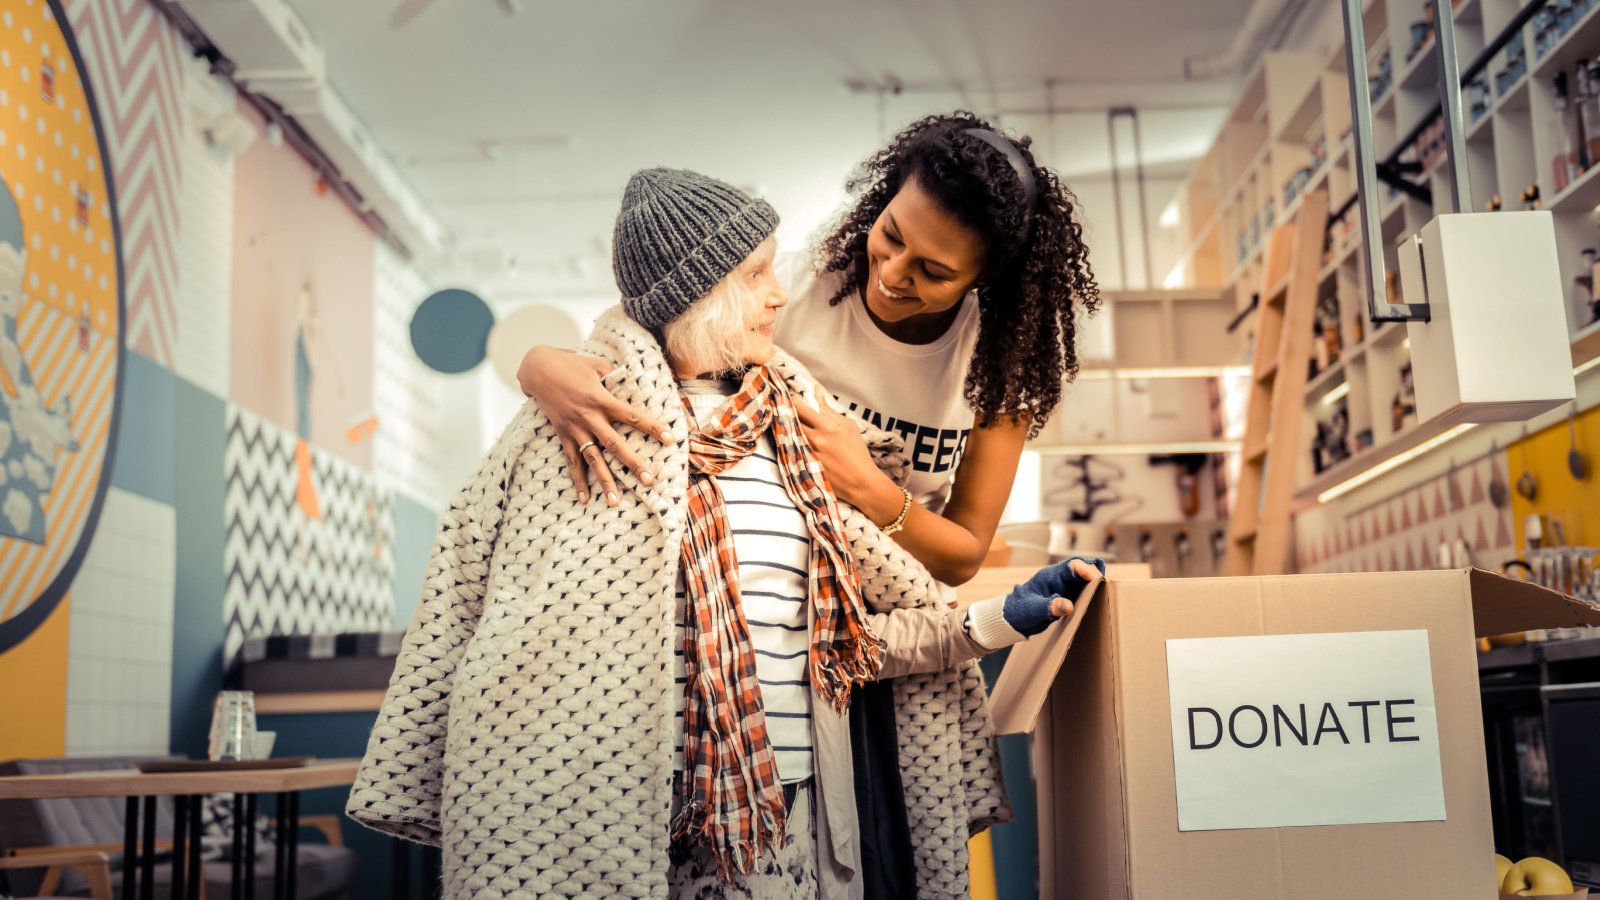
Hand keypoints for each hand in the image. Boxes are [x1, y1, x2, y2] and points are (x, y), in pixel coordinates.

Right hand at [516, 345, 675, 505]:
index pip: (632, 416)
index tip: (669, 439)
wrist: (537, 368)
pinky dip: (578, 481)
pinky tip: (585, 499)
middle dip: (632, 463)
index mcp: (601, 399)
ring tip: (615, 501)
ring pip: (592, 459)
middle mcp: (589, 417)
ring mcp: (575, 429)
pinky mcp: (562, 434)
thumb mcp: (597, 364)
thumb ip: (615, 377)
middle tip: (648, 480)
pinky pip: (572, 461)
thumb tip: (632, 383)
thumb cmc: (571, 363)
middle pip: (614, 444)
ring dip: (604, 481)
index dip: (652, 427)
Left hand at [794, 399, 896, 517]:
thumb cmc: (857, 452)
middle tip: (783, 410)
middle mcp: (815, 440)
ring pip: (787, 436)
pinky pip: (791, 451)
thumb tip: (817, 393)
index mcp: (827, 427)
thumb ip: (829, 410)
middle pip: (790, 421)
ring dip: (786, 429)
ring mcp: (808, 454)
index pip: (800, 408)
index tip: (789, 398)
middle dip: (785, 414)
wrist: (860, 482)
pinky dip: (789, 444)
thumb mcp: (848, 427)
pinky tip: (790, 441)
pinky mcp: (805, 467)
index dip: (792, 401)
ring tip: (785, 425)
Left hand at [1002, 557, 1103, 636]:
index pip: (1072, 565)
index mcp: (1050, 576)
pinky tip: (1097, 601)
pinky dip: (1091, 593)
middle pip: (1082, 568)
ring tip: (1106, 593)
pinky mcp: (1066, 596)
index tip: (1098, 579)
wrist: (1012, 618)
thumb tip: (1068, 606)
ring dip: (1095, 583)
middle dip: (1095, 573)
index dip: (1087, 569)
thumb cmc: (1019, 610)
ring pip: (1084, 579)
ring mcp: (1063, 586)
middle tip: (1105, 585)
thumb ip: (1050, 606)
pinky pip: (1082, 590)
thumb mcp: (1033, 610)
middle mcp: (1059, 578)